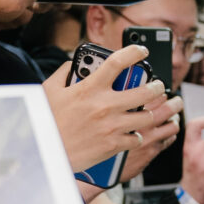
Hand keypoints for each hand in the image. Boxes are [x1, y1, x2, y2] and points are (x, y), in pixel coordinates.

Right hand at [42, 43, 175, 173]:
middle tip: (157, 85)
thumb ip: (64, 72)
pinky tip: (132, 133)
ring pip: (146, 116)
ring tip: (149, 110)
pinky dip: (136, 135)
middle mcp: (105, 105)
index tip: (142, 51)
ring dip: (150, 112)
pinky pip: (136, 138)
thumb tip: (74, 63)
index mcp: (90, 88)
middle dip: (156, 86)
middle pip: (145, 90)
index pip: (117, 62)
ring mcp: (112, 126)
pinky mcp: (113, 145)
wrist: (46, 152)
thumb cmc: (46, 120)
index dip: (134, 52)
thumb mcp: (50, 90)